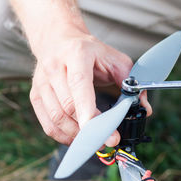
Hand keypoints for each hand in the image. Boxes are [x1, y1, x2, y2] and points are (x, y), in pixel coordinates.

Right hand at [30, 31, 150, 145]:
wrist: (58, 40)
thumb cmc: (90, 51)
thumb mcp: (115, 59)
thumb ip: (131, 83)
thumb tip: (144, 109)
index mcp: (76, 54)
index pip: (79, 85)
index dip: (89, 112)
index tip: (104, 133)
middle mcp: (55, 67)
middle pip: (68, 107)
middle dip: (90, 130)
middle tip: (108, 141)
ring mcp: (42, 83)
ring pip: (57, 119)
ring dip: (78, 136)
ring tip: (96, 140)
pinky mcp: (36, 95)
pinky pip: (48, 125)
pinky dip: (64, 136)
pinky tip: (79, 138)